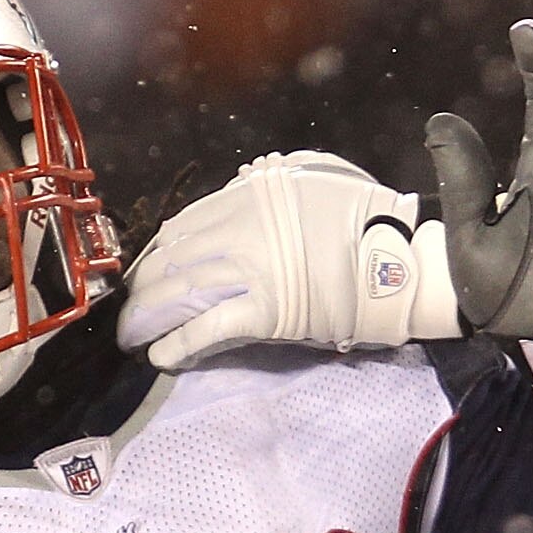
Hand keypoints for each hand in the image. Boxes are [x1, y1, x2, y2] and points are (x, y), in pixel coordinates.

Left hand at [115, 151, 455, 370]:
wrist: (399, 264)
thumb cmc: (365, 218)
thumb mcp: (317, 176)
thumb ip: (275, 177)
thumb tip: (242, 182)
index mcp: (251, 195)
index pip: (185, 224)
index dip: (160, 251)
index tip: (149, 269)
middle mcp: (241, 229)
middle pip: (173, 259)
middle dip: (145, 287)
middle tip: (133, 308)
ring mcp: (249, 272)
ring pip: (180, 294)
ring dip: (149, 318)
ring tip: (135, 337)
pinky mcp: (261, 313)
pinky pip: (205, 330)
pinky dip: (178, 345)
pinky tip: (162, 356)